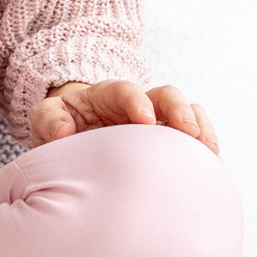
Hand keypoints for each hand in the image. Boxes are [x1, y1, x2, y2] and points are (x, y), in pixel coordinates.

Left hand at [29, 80, 218, 154]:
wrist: (73, 133)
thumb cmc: (61, 124)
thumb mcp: (46, 118)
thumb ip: (48, 119)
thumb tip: (63, 132)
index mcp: (107, 96)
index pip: (125, 90)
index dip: (137, 101)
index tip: (146, 119)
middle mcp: (138, 104)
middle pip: (167, 95)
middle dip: (180, 110)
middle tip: (189, 132)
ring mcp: (157, 122)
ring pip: (187, 113)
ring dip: (201, 128)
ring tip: (210, 151)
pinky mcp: (167, 141)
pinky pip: (193, 138)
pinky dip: (203, 147)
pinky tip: (211, 167)